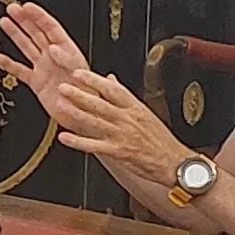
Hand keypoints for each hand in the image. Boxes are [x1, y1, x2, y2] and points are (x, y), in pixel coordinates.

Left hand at [0, 1, 183, 175]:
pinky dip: (78, 141)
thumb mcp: (144, 112)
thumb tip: (111, 79)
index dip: (94, 80)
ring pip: (96, 121)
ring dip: (76, 113)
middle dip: (80, 94)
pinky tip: (65, 137)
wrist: (173, 162)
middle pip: (101, 103)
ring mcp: (122, 135)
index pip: (113, 89)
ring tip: (60, 105)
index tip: (78, 73)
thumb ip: (124, 96)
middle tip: (63, 86)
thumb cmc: (160, 139)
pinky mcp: (118, 152)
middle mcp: (127, 119)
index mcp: (135, 107)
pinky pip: (94, 146)